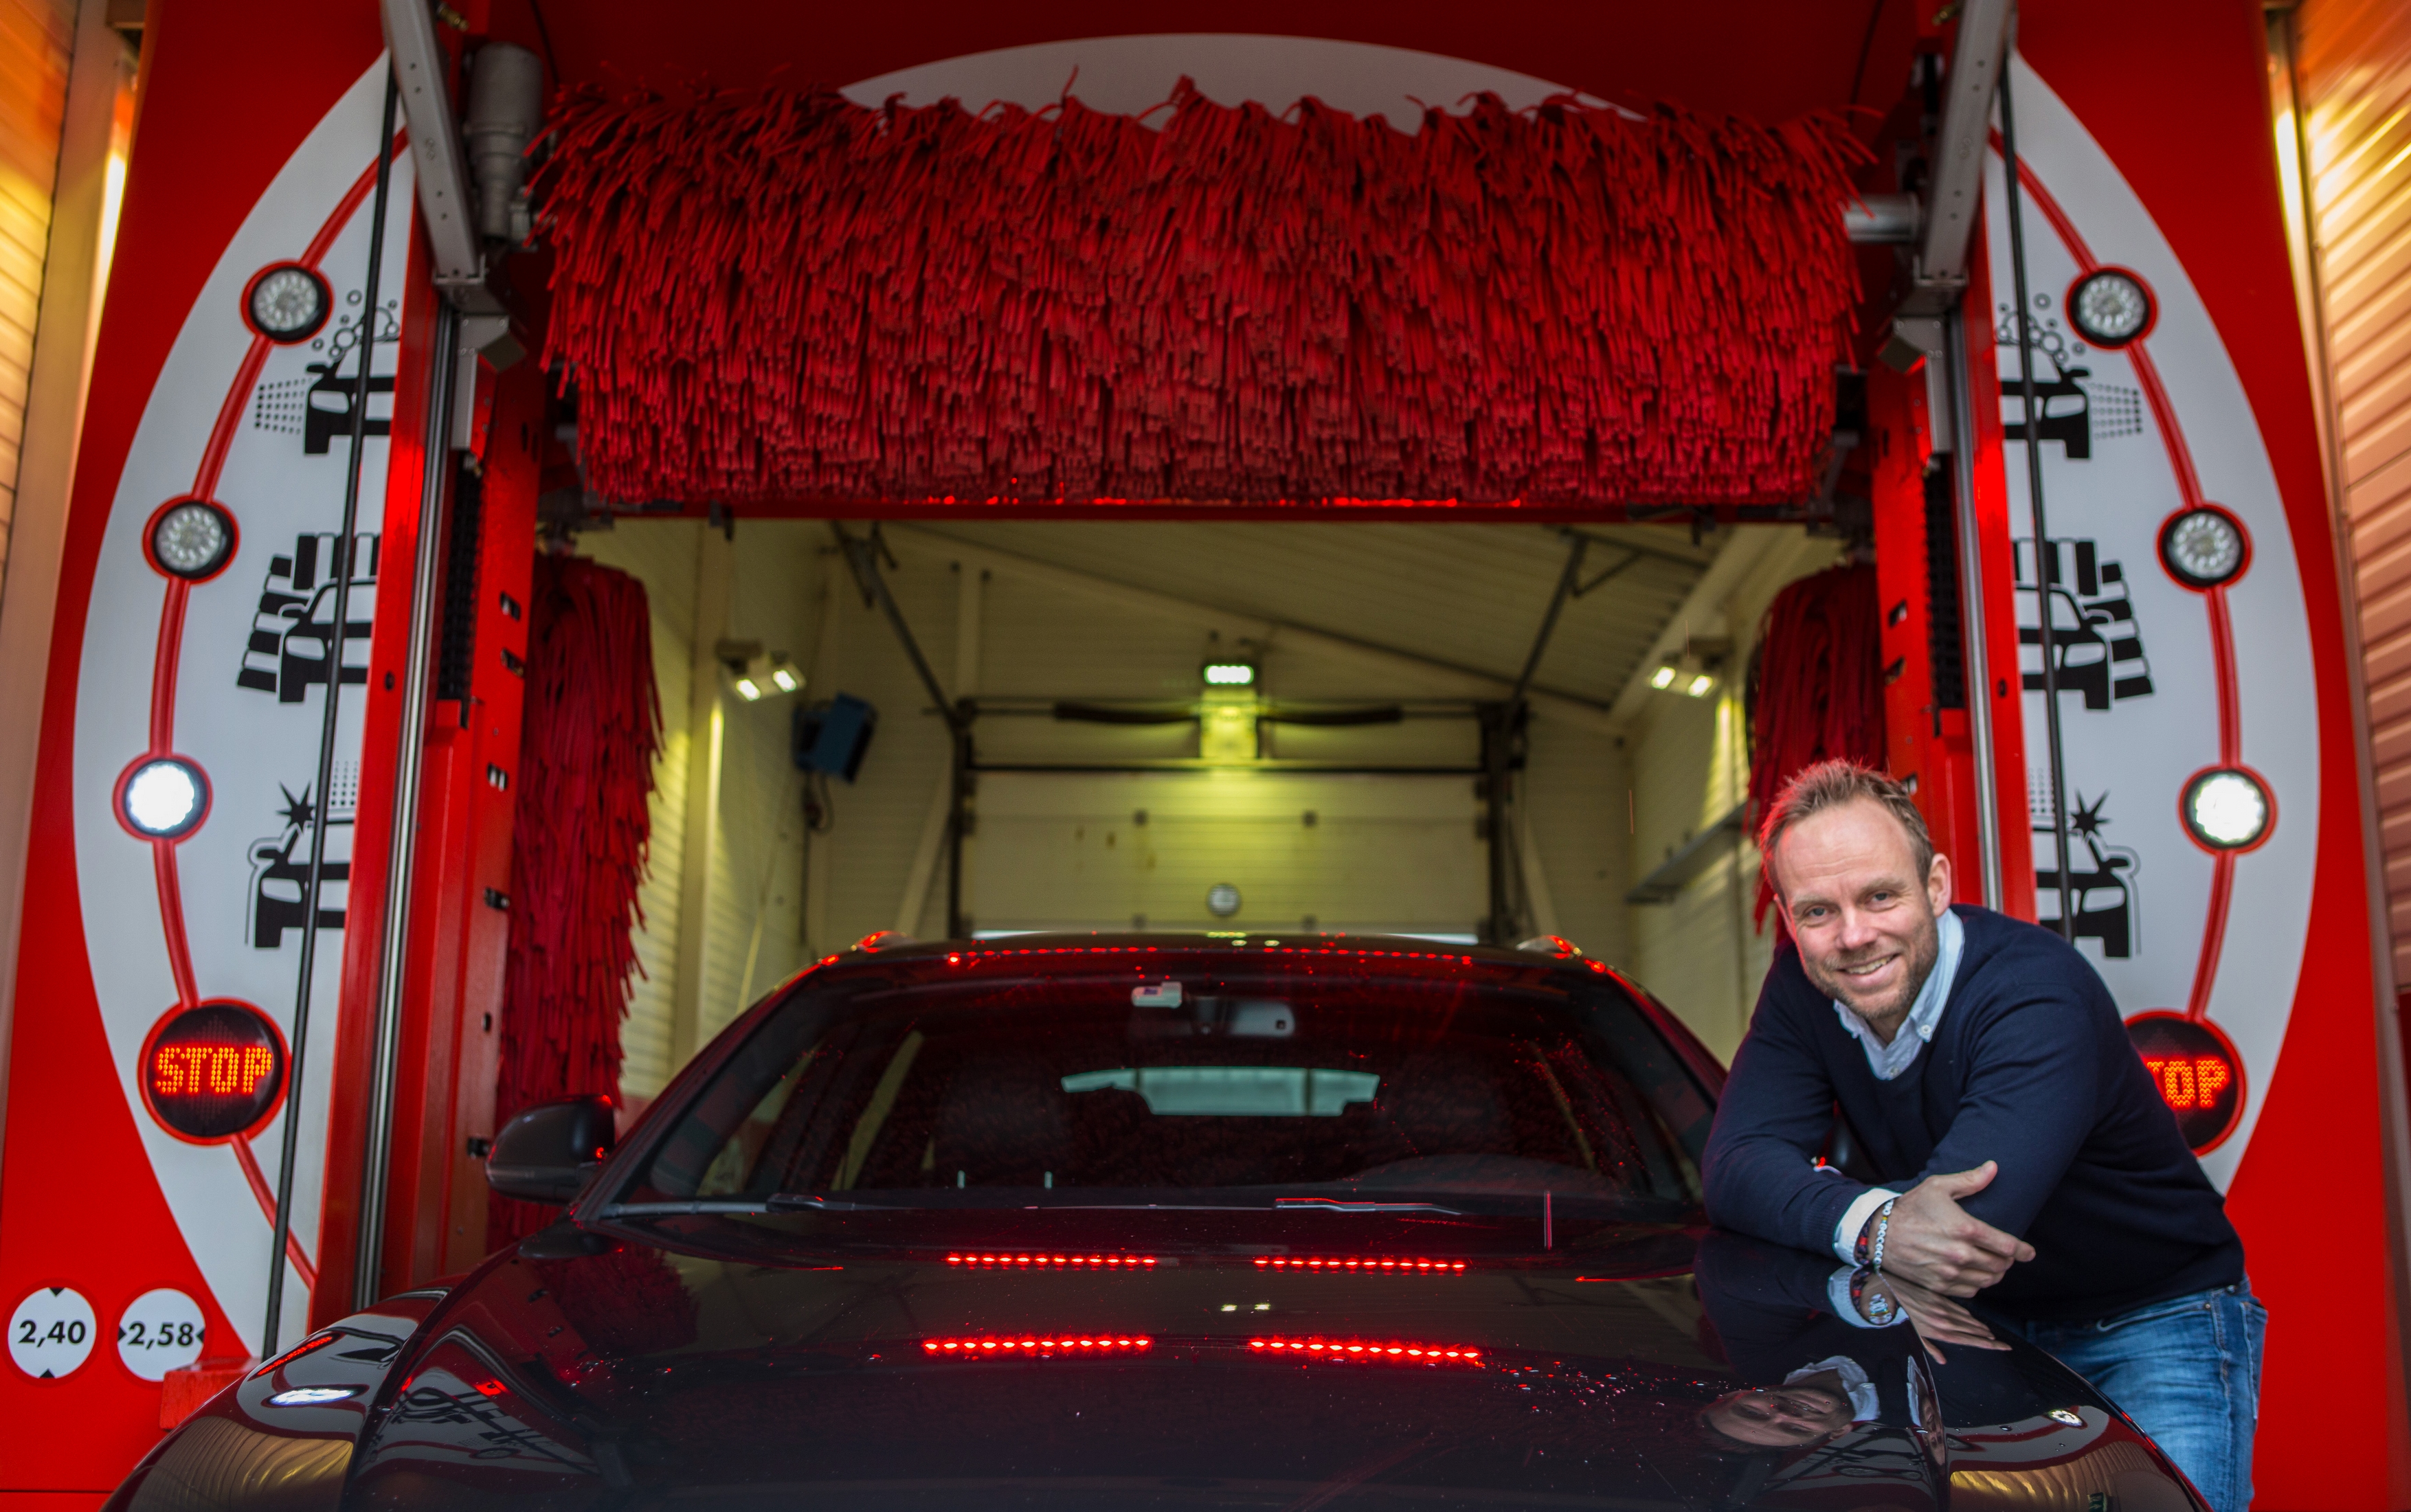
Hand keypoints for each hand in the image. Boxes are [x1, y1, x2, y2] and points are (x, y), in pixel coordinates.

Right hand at [1874, 1161, 2034, 1295]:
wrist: (1879, 1233)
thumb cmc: (1910, 1208)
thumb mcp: (1938, 1187)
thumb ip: (1970, 1180)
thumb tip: (1993, 1168)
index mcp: (1965, 1229)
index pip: (2006, 1246)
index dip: (2022, 1250)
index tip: (2028, 1252)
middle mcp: (1960, 1254)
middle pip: (2000, 1265)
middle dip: (2008, 1261)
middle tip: (2006, 1255)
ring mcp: (1950, 1273)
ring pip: (1988, 1280)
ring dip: (1995, 1274)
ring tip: (1993, 1265)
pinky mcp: (1939, 1286)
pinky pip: (1970, 1291)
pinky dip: (1977, 1284)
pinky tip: (1973, 1274)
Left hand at [1882, 1274, 2006, 1363]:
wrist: (1897, 1292)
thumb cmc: (1906, 1317)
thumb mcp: (1916, 1335)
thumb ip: (1931, 1349)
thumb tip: (1944, 1361)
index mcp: (1941, 1333)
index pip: (1971, 1341)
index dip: (1990, 1344)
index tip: (2004, 1346)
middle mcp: (1946, 1322)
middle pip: (1975, 1331)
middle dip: (1989, 1338)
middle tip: (2002, 1342)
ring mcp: (1946, 1310)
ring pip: (1970, 1320)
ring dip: (1981, 1327)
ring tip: (1990, 1334)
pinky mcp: (1945, 1300)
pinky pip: (1962, 1310)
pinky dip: (1970, 1317)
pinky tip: (1976, 1321)